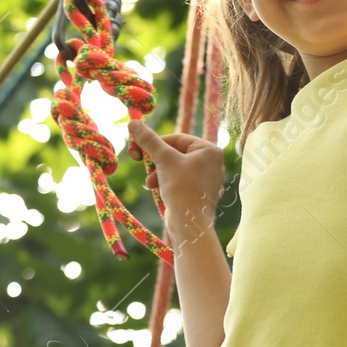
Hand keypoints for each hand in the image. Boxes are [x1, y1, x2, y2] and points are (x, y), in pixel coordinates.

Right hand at [126, 119, 225, 238]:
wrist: (190, 225)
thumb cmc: (182, 188)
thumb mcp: (163, 160)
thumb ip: (148, 140)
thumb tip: (133, 122)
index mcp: (210, 150)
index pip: (177, 138)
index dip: (155, 143)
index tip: (137, 148)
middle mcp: (212, 162)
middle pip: (176, 153)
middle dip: (156, 161)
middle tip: (140, 163)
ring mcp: (207, 179)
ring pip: (175, 168)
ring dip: (159, 174)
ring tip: (150, 184)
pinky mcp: (199, 193)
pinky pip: (180, 181)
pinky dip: (166, 184)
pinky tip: (158, 191)